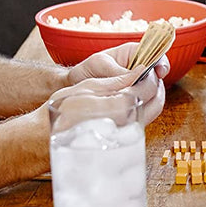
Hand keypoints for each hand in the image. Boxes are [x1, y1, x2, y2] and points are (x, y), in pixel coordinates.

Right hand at [50, 69, 166, 127]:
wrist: (49, 134)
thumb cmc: (64, 109)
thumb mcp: (89, 87)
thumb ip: (118, 80)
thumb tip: (140, 72)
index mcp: (121, 107)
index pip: (149, 87)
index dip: (150, 75)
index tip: (146, 68)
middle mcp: (129, 123)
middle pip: (157, 103)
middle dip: (156, 87)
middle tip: (149, 75)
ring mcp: (128, 133)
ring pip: (151, 113)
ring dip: (152, 97)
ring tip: (142, 84)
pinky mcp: (125, 138)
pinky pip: (142, 121)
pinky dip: (144, 108)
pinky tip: (134, 98)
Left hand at [65, 43, 167, 125]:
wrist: (76, 85)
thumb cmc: (87, 69)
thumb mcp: (100, 65)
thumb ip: (118, 71)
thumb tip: (135, 78)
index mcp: (135, 52)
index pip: (158, 55)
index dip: (162, 64)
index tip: (159, 73)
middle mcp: (142, 68)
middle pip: (159, 76)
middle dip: (153, 85)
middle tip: (139, 92)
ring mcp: (141, 84)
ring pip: (156, 92)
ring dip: (147, 98)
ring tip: (131, 102)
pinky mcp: (138, 98)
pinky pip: (148, 103)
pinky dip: (142, 107)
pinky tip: (130, 109)